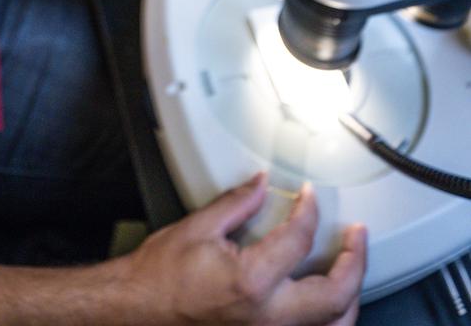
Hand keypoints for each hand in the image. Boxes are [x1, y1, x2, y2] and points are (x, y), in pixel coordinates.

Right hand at [115, 173, 366, 325]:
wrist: (140, 311)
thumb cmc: (160, 278)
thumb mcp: (197, 228)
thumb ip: (237, 204)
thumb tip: (261, 184)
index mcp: (252, 282)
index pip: (299, 239)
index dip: (309, 210)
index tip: (309, 196)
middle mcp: (268, 317)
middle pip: (336, 294)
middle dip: (355, 260)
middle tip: (357, 235)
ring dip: (351, 296)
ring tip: (353, 268)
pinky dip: (330, 320)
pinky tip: (330, 303)